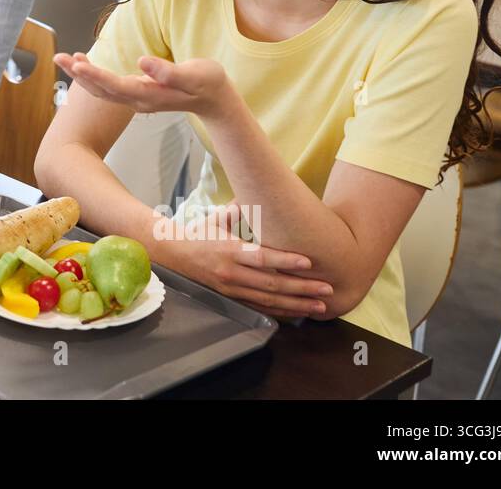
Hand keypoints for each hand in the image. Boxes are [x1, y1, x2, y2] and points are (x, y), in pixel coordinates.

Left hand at [55, 51, 232, 119]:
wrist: (214, 98)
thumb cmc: (207, 84)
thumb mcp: (195, 75)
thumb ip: (169, 71)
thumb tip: (142, 63)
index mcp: (149, 95)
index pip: (115, 86)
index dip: (95, 75)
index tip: (77, 64)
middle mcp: (138, 99)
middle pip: (101, 90)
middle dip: (78, 74)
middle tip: (58, 58)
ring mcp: (136, 97)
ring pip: (101, 89)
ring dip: (81, 75)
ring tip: (63, 59)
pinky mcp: (137, 91)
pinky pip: (108, 86)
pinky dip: (92, 75)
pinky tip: (83, 63)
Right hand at [161, 205, 334, 319]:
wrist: (174, 255)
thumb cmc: (198, 233)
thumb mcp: (217, 218)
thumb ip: (240, 209)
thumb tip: (260, 190)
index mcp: (230, 250)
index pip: (262, 258)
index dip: (286, 261)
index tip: (308, 262)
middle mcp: (231, 272)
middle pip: (272, 284)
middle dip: (302, 288)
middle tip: (327, 288)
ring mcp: (231, 289)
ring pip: (269, 301)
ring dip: (297, 304)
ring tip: (321, 305)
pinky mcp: (232, 298)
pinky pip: (260, 308)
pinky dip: (281, 311)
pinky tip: (299, 311)